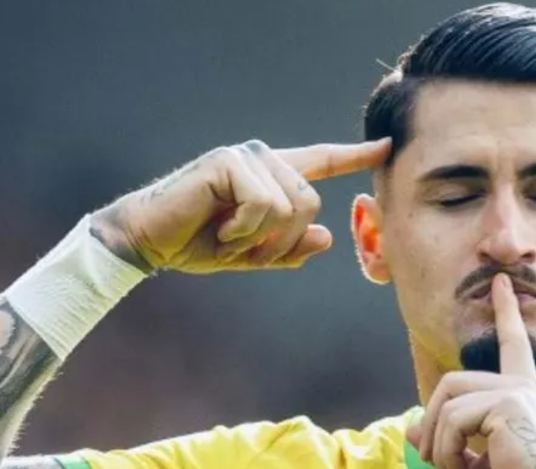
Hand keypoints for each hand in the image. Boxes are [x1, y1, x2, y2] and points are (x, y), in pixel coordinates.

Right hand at [90, 138, 390, 273]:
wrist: (149, 242)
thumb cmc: (197, 244)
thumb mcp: (252, 255)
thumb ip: (289, 249)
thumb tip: (326, 239)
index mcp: (273, 177)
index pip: (321, 161)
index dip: (355, 156)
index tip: (386, 147)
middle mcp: (263, 159)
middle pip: (312, 204)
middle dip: (284, 241)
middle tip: (245, 249)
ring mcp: (246, 157)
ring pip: (291, 207)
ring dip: (260, 238)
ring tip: (229, 236)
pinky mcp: (229, 162)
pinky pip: (265, 206)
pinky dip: (244, 230)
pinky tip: (219, 227)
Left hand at [406, 274, 535, 468]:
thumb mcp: (469, 466)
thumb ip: (445, 443)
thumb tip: (411, 426)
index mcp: (519, 395)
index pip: (511, 344)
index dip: (505, 312)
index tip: (500, 281)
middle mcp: (520, 387)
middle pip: (450, 383)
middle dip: (432, 425)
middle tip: (433, 465)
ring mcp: (515, 393)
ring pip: (448, 402)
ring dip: (437, 446)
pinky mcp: (508, 406)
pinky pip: (454, 421)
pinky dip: (446, 453)